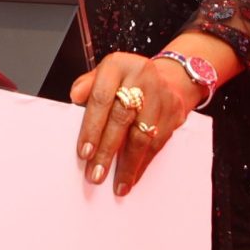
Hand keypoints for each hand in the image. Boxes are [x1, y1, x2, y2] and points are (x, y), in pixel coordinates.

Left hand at [70, 51, 207, 195]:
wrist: (169, 76)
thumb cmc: (128, 80)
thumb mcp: (104, 74)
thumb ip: (87, 85)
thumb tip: (75, 97)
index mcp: (118, 65)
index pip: (102, 98)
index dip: (92, 127)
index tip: (84, 152)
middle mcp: (142, 77)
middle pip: (122, 119)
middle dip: (107, 150)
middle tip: (95, 174)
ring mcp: (161, 95)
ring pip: (143, 135)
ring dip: (128, 164)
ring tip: (116, 184)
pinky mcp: (174, 112)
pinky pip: (158, 143)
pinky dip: (143, 163)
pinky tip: (132, 176)